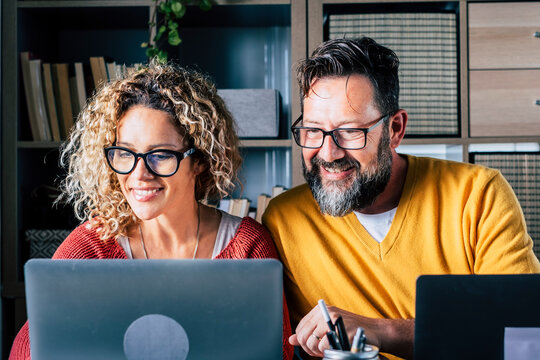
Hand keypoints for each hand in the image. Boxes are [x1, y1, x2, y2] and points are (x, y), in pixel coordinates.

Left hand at [289, 304, 413, 358]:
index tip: (313, 347)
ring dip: (317, 352)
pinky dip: (327, 352)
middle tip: (320, 352)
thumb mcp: (328, 329)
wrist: (375, 331)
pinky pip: (323, 346)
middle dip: (309, 348)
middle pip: (303, 335)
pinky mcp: (339, 327)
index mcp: (319, 310)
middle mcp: (324, 311)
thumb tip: (291, 340)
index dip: (304, 341)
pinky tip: (335, 349)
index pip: (300, 328)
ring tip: (327, 350)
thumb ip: (310, 333)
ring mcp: (332, 318)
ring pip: (311, 341)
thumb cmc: (351, 331)